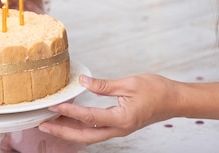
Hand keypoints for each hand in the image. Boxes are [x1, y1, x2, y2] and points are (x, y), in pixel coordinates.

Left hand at [38, 74, 176, 143]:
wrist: (175, 101)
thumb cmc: (156, 91)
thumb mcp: (129, 83)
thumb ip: (104, 85)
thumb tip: (82, 81)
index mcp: (122, 118)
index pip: (89, 117)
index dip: (70, 112)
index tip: (54, 106)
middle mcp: (119, 129)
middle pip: (85, 136)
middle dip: (63, 131)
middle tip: (43, 124)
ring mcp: (119, 130)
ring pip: (89, 136)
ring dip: (69, 131)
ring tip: (51, 124)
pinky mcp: (119, 126)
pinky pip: (96, 131)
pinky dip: (80, 128)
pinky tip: (70, 122)